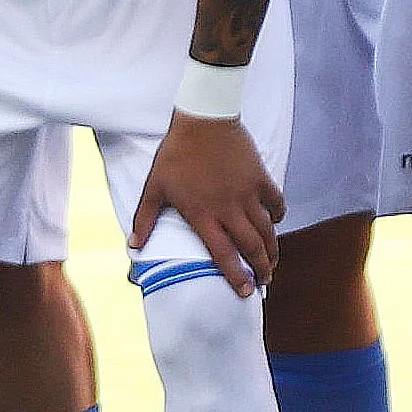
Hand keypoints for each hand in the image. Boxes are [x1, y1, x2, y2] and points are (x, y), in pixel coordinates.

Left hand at [130, 109, 283, 295]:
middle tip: (265, 282)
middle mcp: (228, 209)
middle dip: (262, 269)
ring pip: (266, 230)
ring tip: (273, 261)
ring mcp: (247, 193)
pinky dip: (278, 214)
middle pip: (251, 247)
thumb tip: (133, 245)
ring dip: (272, 249)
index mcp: (203, 215)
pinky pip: (276, 202)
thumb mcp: (155, 187)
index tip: (245, 293)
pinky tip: (275, 221)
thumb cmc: (176, 153)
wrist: (203, 119)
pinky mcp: (260, 177)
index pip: (223, 255)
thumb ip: (145, 219)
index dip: (236, 277)